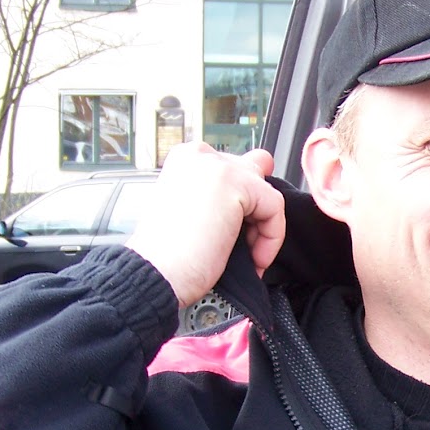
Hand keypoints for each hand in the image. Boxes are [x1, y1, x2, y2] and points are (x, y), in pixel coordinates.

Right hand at [126, 143, 285, 306]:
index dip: (241, 209)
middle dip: (255, 212)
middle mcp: (200, 155)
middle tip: (239, 245)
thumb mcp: (191, 212)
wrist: (154, 274)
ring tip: (246, 258)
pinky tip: (253, 259)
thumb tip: (250, 204)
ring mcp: (217, 165)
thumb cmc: (168, 256)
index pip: (234, 170)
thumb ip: (217, 198)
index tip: (230, 238)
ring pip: (266, 193)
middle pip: (254, 172)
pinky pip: (275, 208)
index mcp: (186, 160)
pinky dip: (270, 238)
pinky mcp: (236, 183)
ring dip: (262, 231)